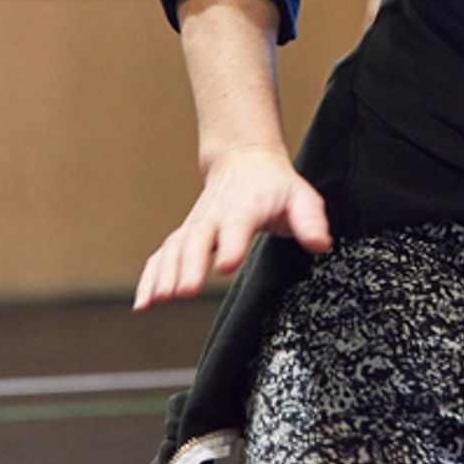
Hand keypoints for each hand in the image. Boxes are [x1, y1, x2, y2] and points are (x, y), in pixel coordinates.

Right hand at [133, 146, 331, 309]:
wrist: (245, 160)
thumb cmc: (275, 185)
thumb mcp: (300, 195)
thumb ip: (310, 220)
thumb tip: (321, 243)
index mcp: (246, 206)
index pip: (237, 224)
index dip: (231, 243)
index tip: (226, 264)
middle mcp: (215, 216)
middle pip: (197, 238)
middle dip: (188, 264)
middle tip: (184, 291)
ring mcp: (195, 226)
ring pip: (174, 248)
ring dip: (164, 274)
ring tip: (158, 300)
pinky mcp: (184, 236)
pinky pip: (162, 256)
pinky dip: (150, 278)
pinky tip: (143, 303)